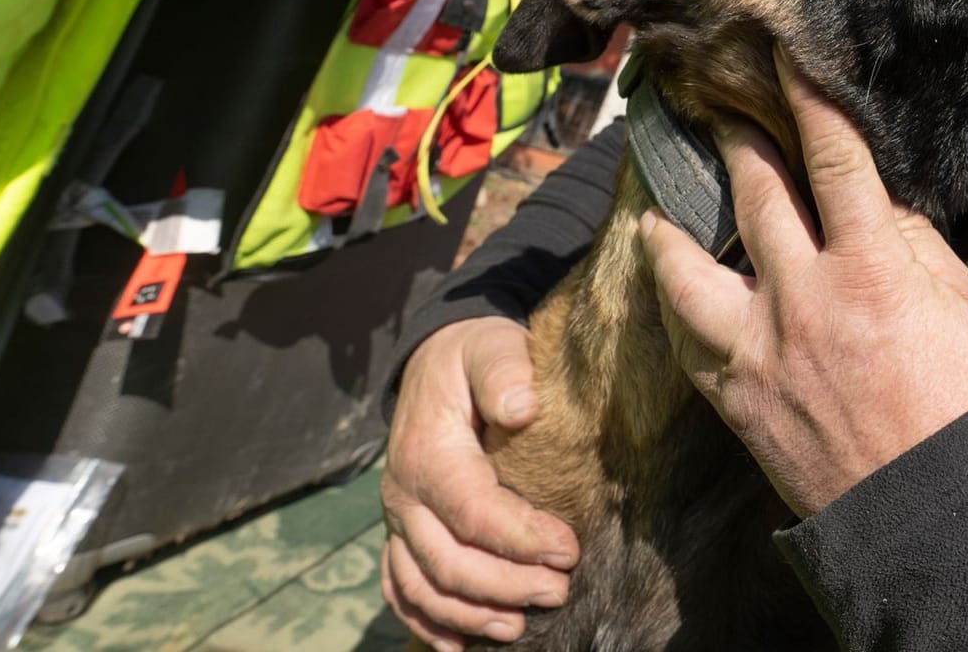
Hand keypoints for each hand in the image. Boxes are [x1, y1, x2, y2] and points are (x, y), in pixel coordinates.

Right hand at [381, 317, 577, 650]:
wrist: (436, 359)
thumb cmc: (474, 356)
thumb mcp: (491, 345)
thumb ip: (504, 371)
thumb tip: (522, 408)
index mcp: (428, 454)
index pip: (472, 512)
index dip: (520, 539)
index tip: (569, 551)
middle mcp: (403, 494)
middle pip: (447, 561)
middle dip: (504, 586)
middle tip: (559, 592)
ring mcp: (398, 519)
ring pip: (421, 586)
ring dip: (468, 615)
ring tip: (518, 629)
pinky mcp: (401, 532)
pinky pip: (401, 588)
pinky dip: (426, 622)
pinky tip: (459, 646)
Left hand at [641, 51, 967, 516]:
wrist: (930, 508)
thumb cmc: (958, 400)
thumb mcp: (956, 301)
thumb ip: (910, 241)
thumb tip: (872, 203)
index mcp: (870, 267)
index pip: (832, 160)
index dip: (808, 100)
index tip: (783, 55)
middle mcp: (803, 297)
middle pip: (753, 194)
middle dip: (735, 139)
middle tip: (718, 105)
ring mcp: (758, 347)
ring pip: (687, 268)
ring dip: (670, 228)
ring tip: (659, 207)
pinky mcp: (733, 394)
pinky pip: (683, 336)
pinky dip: (673, 304)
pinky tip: (671, 286)